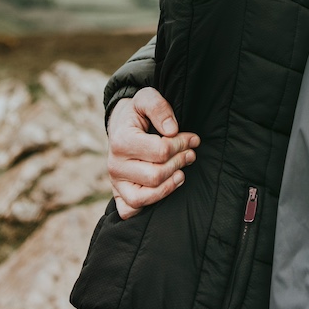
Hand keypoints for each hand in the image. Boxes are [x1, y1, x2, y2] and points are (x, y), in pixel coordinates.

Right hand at [107, 88, 198, 218]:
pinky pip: (131, 210)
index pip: (161, 151)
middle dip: (179, 163)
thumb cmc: (137, 113)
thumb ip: (159, 107)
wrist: (121, 125)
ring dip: (169, 186)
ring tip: (181, 173)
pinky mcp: (118, 194)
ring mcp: (115, 182)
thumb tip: (172, 130)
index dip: (182, 144)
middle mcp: (115, 165)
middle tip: (191, 154)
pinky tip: (163, 189)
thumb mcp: (147, 98)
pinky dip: (148, 205)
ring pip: (144, 197)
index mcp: (121, 141)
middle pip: (156, 175)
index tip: (193, 139)